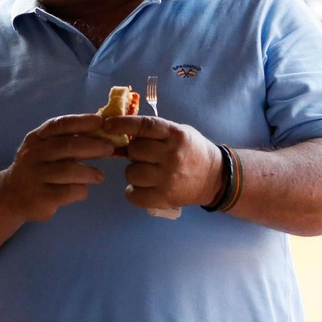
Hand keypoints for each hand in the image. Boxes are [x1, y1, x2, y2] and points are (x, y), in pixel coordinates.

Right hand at [0, 114, 116, 222]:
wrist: (11, 195)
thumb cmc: (39, 168)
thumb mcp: (47, 149)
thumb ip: (70, 140)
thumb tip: (103, 130)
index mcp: (36, 138)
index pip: (59, 125)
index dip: (81, 121)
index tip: (100, 121)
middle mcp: (33, 154)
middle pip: (66, 146)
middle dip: (92, 145)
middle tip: (110, 148)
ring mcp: (35, 176)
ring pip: (67, 170)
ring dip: (89, 172)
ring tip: (99, 176)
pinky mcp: (40, 197)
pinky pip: (67, 191)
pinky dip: (80, 189)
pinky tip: (83, 189)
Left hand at [99, 114, 222, 210]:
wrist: (214, 177)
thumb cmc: (191, 150)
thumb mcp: (177, 132)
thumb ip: (153, 131)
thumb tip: (119, 132)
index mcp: (175, 134)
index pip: (144, 126)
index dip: (122, 124)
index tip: (107, 125)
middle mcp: (171, 155)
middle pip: (134, 150)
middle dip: (133, 152)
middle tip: (144, 156)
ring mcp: (168, 178)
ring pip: (131, 172)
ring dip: (134, 172)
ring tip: (147, 173)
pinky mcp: (165, 197)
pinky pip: (134, 194)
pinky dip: (133, 192)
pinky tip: (141, 188)